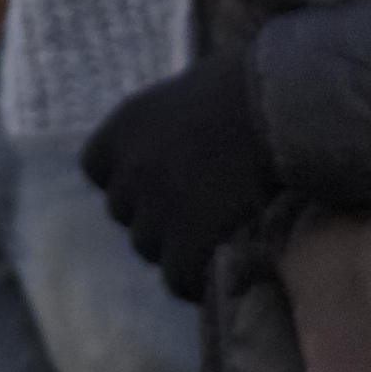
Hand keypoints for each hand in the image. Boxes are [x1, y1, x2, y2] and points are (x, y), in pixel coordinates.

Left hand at [82, 52, 279, 296]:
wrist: (274, 110)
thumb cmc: (244, 90)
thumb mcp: (188, 98)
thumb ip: (167, 131)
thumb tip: (177, 156)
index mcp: (125, 125)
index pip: (96, 169)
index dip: (123, 182)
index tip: (151, 188)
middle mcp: (131, 165)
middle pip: (123, 212)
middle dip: (152, 216)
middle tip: (192, 218)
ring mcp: (156, 204)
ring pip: (147, 247)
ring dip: (173, 249)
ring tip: (208, 245)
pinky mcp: (188, 238)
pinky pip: (176, 277)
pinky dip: (193, 281)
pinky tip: (216, 276)